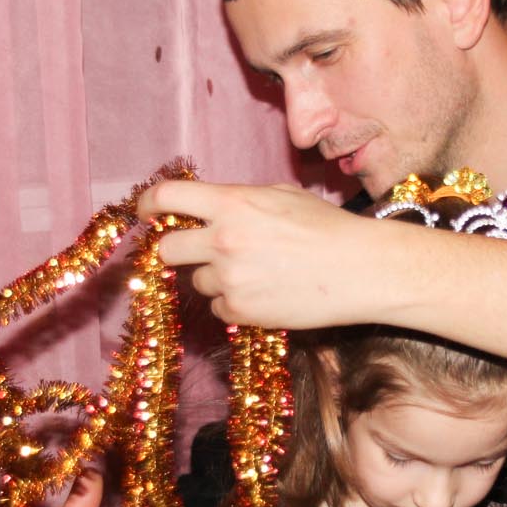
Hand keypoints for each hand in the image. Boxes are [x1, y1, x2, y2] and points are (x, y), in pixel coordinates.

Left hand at [137, 179, 387, 328]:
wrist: (360, 269)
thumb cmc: (327, 227)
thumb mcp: (281, 195)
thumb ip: (238, 199)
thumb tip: (207, 207)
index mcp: (232, 203)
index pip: (167, 198)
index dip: (148, 205)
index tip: (147, 213)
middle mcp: (223, 240)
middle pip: (166, 249)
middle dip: (176, 250)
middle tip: (196, 251)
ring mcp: (229, 279)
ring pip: (195, 281)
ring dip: (213, 277)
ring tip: (254, 272)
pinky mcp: (241, 311)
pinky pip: (218, 307)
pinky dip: (234, 302)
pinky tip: (265, 292)